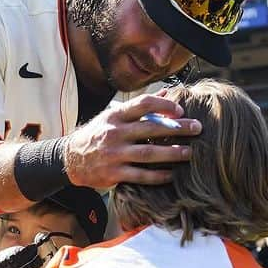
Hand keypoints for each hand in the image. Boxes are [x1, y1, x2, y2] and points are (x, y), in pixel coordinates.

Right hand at [63, 94, 200, 187]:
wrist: (70, 160)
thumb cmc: (95, 135)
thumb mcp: (111, 117)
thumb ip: (138, 107)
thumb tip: (166, 92)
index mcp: (115, 117)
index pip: (143, 104)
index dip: (165, 105)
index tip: (181, 109)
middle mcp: (114, 134)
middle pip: (152, 129)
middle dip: (178, 128)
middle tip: (197, 128)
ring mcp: (114, 155)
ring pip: (149, 154)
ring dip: (172, 153)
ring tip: (189, 152)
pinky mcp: (113, 174)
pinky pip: (140, 176)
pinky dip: (158, 176)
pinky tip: (171, 174)